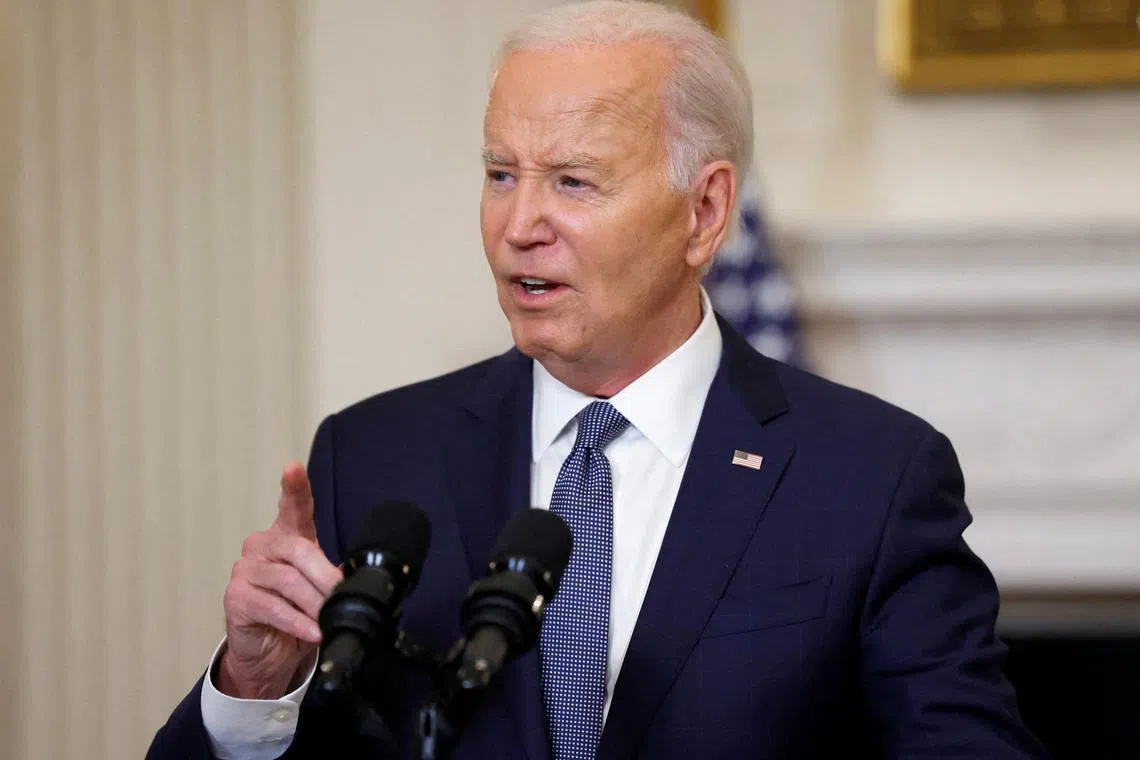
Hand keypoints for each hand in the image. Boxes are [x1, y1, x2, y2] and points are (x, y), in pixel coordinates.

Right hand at [216, 462, 343, 698]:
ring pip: (287, 581)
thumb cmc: (297, 611)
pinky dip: (297, 622)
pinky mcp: (236, 598)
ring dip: (314, 604)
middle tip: (343, 596)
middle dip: (326, 577)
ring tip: (329, 619)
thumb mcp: (320, 588)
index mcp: (287, 536)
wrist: (271, 650)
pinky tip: (313, 631)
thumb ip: (333, 574)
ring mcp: (246, 571)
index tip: (292, 468)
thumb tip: (355, 576)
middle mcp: (263, 547)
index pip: (292, 507)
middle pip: (298, 551)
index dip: (293, 487)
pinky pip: (272, 608)